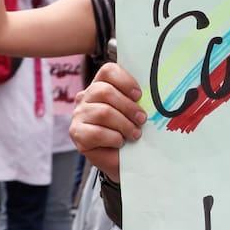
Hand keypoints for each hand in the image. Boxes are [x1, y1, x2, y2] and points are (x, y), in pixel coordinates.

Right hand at [70, 62, 147, 181]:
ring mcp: (79, 114)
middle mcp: (86, 96)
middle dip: (128, 106)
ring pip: (103, 112)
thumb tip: (153, 92)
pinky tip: (120, 142)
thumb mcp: (137, 112)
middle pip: (104, 91)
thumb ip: (138, 100)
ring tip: (135, 134)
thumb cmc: (131, 131)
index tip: (139, 95)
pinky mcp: (77, 133)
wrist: (124, 159)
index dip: (125, 81)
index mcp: (101, 85)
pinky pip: (96, 132)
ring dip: (124, 125)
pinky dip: (113, 138)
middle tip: (142, 119)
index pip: (108, 71)